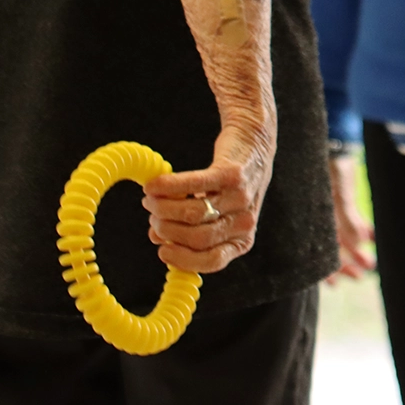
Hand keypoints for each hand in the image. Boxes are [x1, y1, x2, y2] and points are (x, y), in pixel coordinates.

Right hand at [142, 114, 275, 272]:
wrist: (254, 144)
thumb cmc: (227, 185)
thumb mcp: (216, 213)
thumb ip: (189, 229)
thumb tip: (156, 236)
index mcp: (242, 240)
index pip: (213, 261)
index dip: (183, 259)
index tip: (161, 251)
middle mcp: (244, 222)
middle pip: (198, 238)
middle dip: (167, 230)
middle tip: (152, 216)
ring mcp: (240, 198)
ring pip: (193, 214)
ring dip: (163, 209)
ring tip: (150, 201)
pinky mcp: (232, 174)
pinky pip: (194, 185)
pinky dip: (168, 187)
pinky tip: (152, 186)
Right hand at [325, 155, 374, 282]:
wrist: (334, 138)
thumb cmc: (332, 164)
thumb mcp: (340, 192)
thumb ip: (349, 217)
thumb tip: (361, 241)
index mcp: (313, 217)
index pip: (317, 249)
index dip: (326, 267)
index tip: (335, 283)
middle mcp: (320, 214)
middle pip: (331, 245)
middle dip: (346, 262)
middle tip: (360, 276)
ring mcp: (330, 207)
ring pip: (343, 235)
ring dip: (356, 249)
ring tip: (370, 263)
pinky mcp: (342, 197)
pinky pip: (352, 219)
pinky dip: (362, 229)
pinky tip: (371, 238)